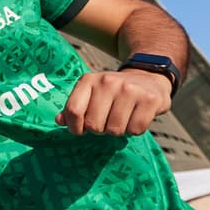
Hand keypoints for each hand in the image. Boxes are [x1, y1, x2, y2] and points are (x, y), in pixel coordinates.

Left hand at [57, 68, 171, 135]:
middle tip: (107, 121)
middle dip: (99, 129)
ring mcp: (130, 89)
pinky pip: (135, 130)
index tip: (80, 131)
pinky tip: (135, 118)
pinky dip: (135, 130)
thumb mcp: (91, 93)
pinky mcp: (149, 99)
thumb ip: (75, 106)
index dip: (75, 127)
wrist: (148, 78)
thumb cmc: (114, 92)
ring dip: (117, 131)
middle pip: (94, 124)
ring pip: (115, 129)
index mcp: (89, 80)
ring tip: (122, 119)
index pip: (74, 110)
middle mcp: (108, 81)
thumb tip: (60, 121)